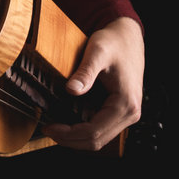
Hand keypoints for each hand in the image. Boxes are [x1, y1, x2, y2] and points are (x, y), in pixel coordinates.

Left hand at [43, 16, 144, 151]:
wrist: (127, 37)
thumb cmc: (114, 43)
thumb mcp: (97, 52)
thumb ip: (85, 72)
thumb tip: (71, 90)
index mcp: (125, 104)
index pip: (94, 131)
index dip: (69, 134)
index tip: (48, 127)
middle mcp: (130, 114)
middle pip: (97, 141)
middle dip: (70, 139)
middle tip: (48, 130)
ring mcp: (127, 115)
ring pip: (100, 138)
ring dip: (76, 138)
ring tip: (55, 128)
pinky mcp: (121, 111)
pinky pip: (102, 129)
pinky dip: (84, 130)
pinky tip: (68, 121)